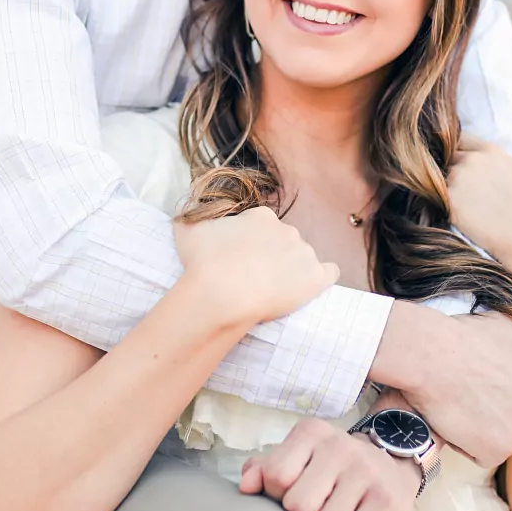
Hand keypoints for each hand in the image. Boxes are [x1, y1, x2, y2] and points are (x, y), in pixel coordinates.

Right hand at [174, 206, 338, 326]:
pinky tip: (311, 287)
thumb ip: (189, 220)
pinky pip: (329, 273)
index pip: (263, 227)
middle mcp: (286, 229)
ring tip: (274, 291)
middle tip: (254, 279)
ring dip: (292, 270)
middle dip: (272, 257)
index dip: (252, 245)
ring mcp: (304, 253)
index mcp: (261, 216)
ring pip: (303, 259)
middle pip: (284, 242)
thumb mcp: (186, 231)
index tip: (241, 262)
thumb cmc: (202, 263)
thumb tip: (182, 219)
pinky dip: (323, 278)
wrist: (221, 294)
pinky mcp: (315, 277)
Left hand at [239, 417, 419, 510]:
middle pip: (297, 506)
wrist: (391, 466)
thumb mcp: (299, 456)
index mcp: (311, 432)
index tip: (289, 494)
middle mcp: (339, 445)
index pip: (275, 475)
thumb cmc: (332, 466)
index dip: (276, 495)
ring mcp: (365, 471)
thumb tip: (244, 487)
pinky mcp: (385, 499)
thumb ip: (266, 468)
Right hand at [399, 309, 511, 465]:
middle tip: (472, 399)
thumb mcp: (506, 326)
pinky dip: (467, 445)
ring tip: (459, 406)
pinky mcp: (501, 448)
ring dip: (483, 430)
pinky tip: (453, 420)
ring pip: (504, 439)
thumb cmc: (460, 335)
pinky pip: (484, 455)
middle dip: (502, 415)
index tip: (490, 388)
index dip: (511, 394)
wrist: (431, 354)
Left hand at [447, 134, 511, 278]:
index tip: (462, 164)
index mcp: (490, 153)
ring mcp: (457, 184)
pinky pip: (433, 200)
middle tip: (457, 188)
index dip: (459, 150)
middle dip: (448, 168)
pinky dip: (437, 205)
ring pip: (436, 179)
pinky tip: (449, 215)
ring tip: (452, 203)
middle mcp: (470, 163)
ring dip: (440, 187)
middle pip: (445, 158)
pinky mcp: (449, 207)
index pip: (460, 139)